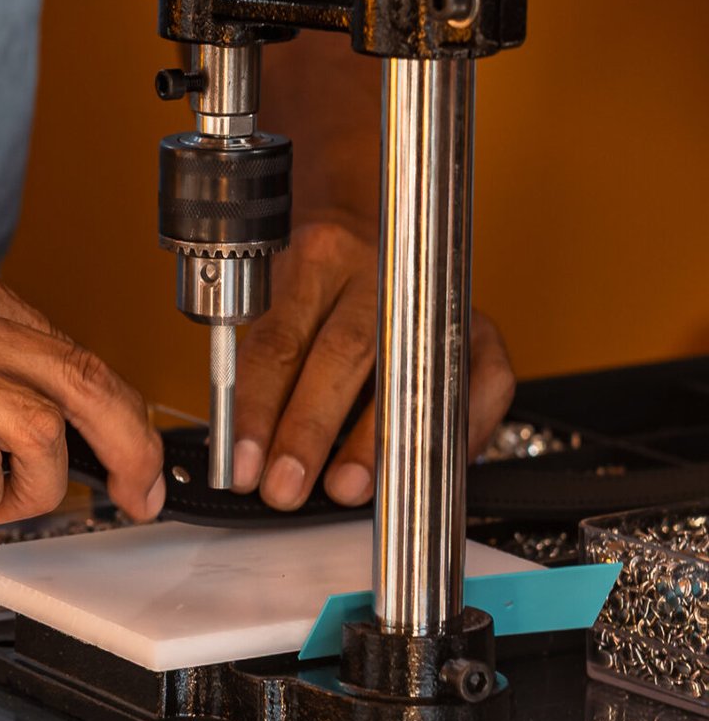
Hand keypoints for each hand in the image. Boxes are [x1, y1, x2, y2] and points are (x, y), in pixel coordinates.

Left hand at [230, 214, 515, 510]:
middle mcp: (378, 273)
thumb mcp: (276, 304)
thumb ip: (265, 371)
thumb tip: (244, 457)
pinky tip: (419, 471)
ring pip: (409, 375)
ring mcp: (437, 300)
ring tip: (345, 488)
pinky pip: (480, 389)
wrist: (373, 232)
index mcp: (315, 262)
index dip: (256, 410)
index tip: (238, 467)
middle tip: (286, 486)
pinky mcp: (483, 330)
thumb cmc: (318, 285)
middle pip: (343, 355)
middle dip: (310, 430)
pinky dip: (453, 436)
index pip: (279, 343)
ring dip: (375, 442)